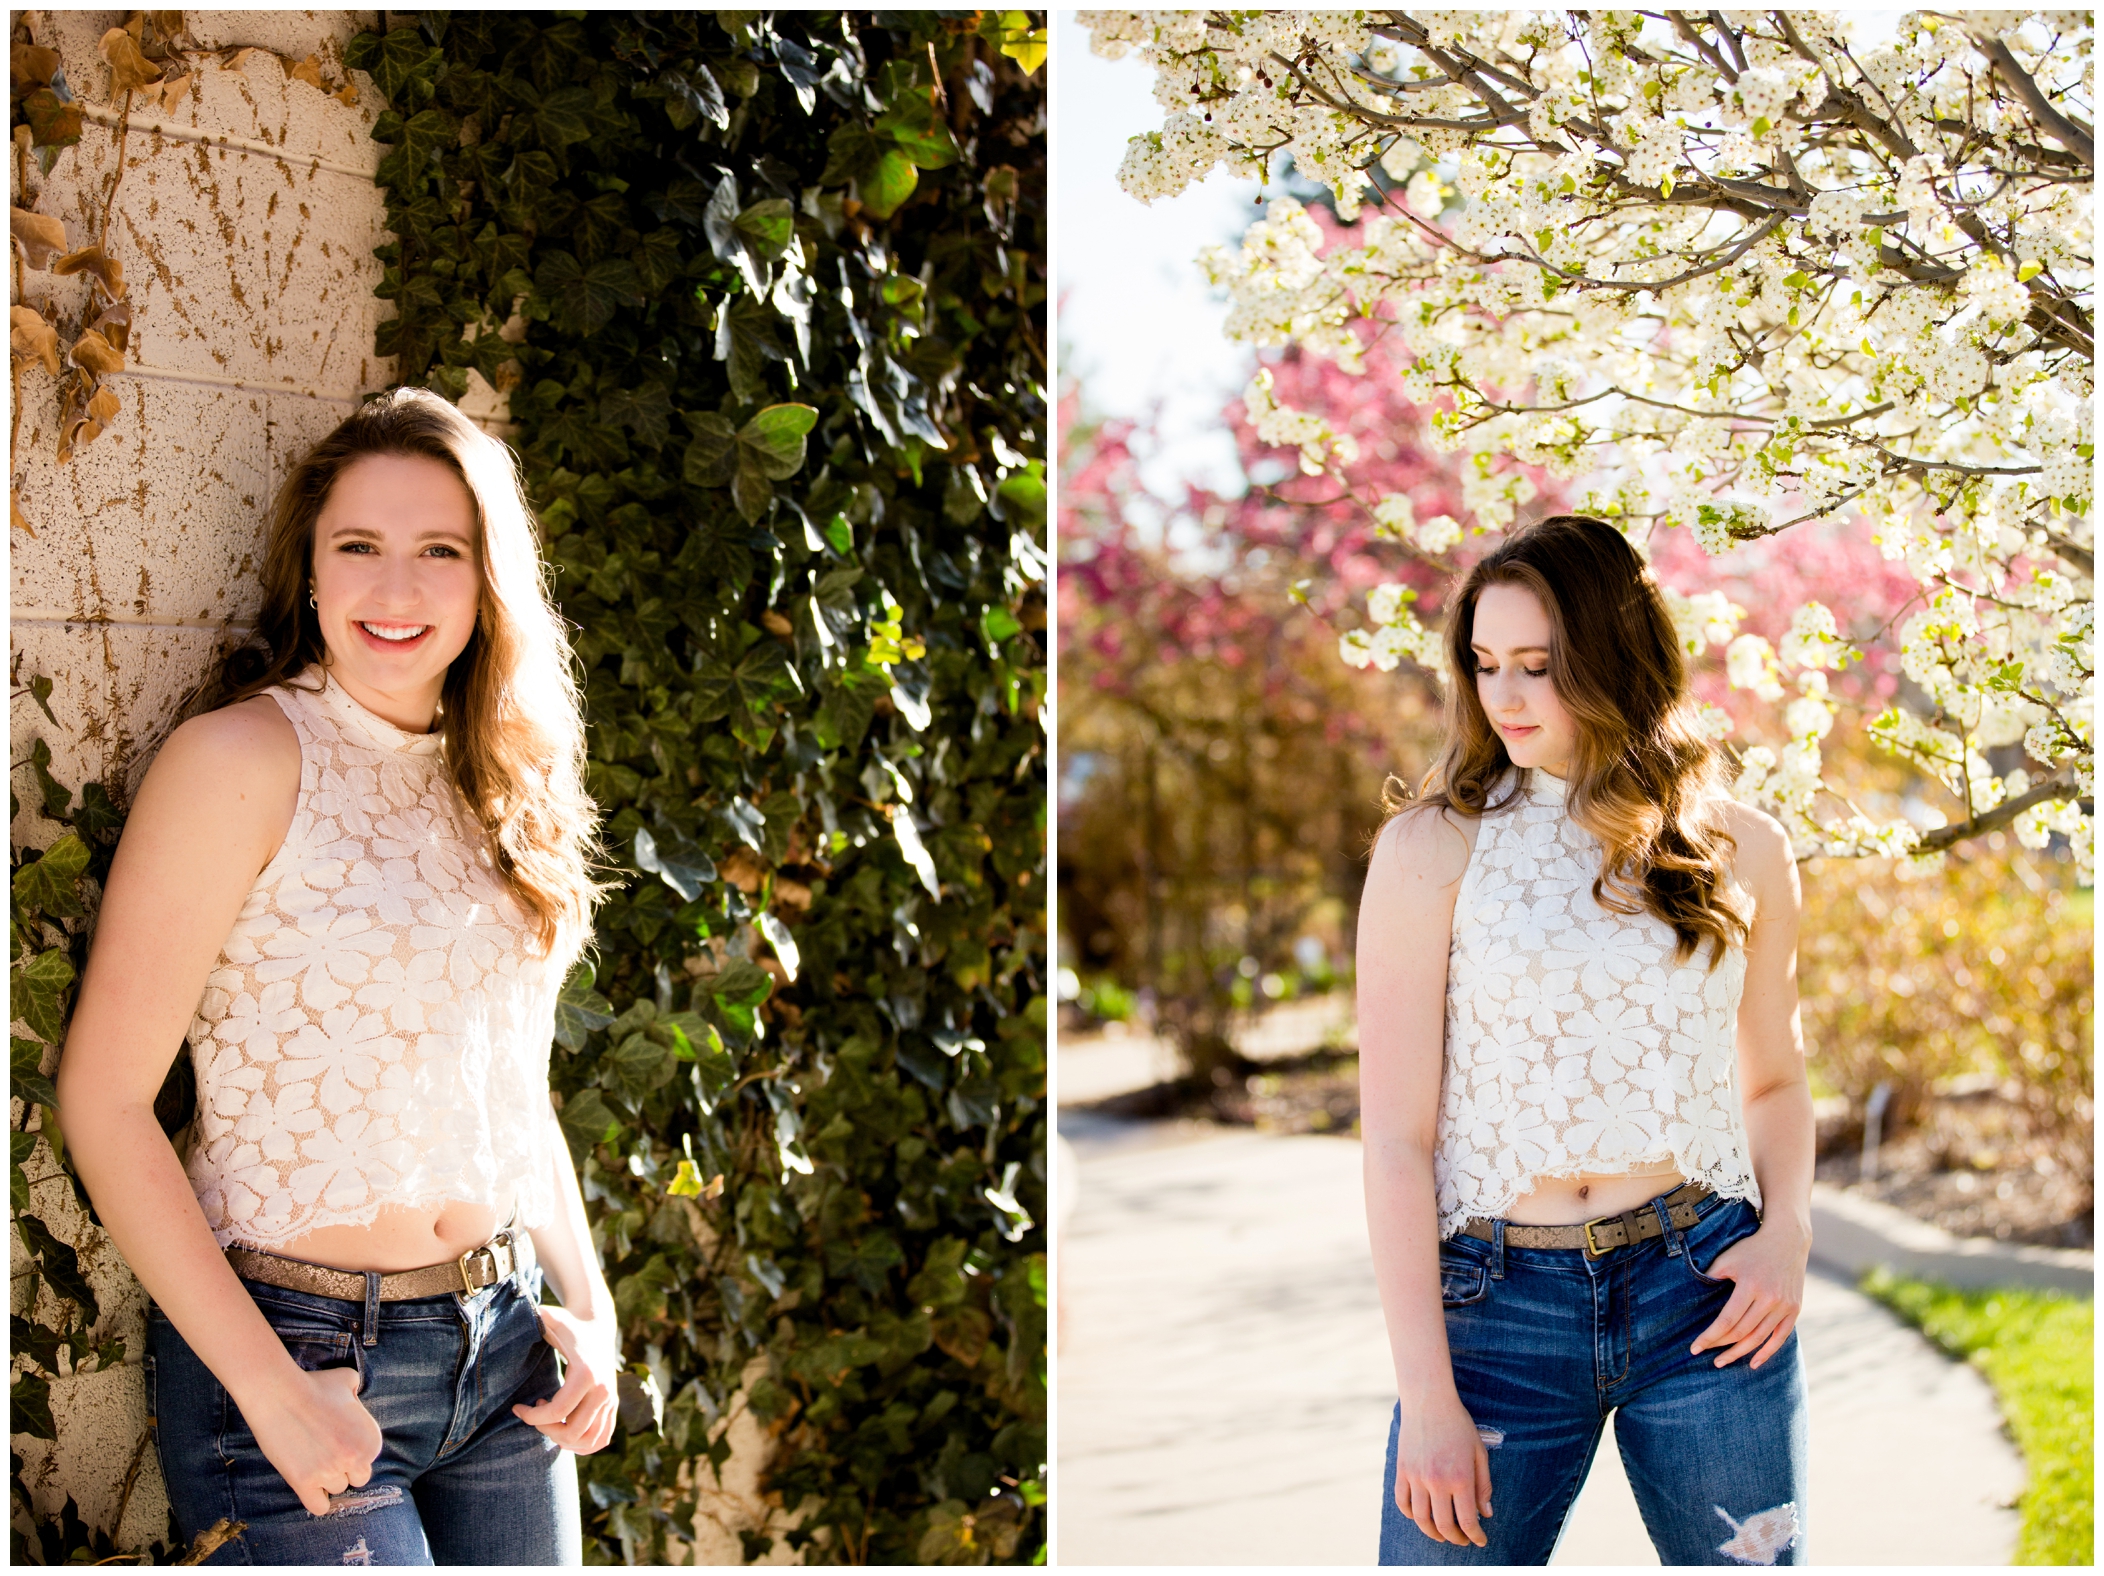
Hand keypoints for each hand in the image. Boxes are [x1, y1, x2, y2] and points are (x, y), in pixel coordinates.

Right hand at [244, 1363, 383, 1516]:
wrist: (281, 1394)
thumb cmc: (314, 1385)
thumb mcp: (348, 1381)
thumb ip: (358, 1393)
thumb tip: (354, 1398)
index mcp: (371, 1439)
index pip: (367, 1461)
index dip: (352, 1453)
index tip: (337, 1444)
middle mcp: (355, 1458)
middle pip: (355, 1479)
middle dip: (343, 1469)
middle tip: (326, 1454)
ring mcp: (330, 1472)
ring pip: (335, 1490)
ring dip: (326, 1480)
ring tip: (312, 1461)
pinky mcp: (304, 1483)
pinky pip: (319, 1507)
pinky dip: (316, 1501)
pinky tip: (309, 1487)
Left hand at [513, 1301, 619, 1453]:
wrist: (597, 1324)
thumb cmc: (568, 1324)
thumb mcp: (550, 1318)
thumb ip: (534, 1316)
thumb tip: (517, 1312)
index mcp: (586, 1374)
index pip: (557, 1412)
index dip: (532, 1417)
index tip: (517, 1408)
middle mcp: (603, 1390)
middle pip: (572, 1431)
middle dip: (546, 1429)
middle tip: (535, 1414)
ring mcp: (610, 1400)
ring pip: (589, 1441)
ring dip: (564, 1440)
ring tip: (551, 1422)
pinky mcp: (613, 1405)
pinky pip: (602, 1439)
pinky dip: (583, 1445)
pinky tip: (565, 1431)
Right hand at [1393, 1389, 1492, 1546]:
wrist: (1429, 1401)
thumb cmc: (1458, 1425)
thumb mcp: (1479, 1453)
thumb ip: (1483, 1485)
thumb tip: (1485, 1514)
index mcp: (1460, 1478)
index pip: (1467, 1520)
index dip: (1475, 1536)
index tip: (1480, 1540)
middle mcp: (1437, 1481)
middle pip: (1443, 1525)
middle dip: (1455, 1538)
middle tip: (1462, 1540)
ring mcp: (1416, 1477)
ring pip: (1421, 1518)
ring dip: (1432, 1532)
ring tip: (1441, 1534)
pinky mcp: (1402, 1470)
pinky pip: (1403, 1502)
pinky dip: (1411, 1514)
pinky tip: (1421, 1516)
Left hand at [1690, 1221, 1807, 1369]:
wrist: (1787, 1240)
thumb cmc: (1751, 1249)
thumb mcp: (1727, 1258)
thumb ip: (1711, 1277)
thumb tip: (1691, 1296)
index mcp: (1750, 1285)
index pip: (1726, 1320)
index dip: (1710, 1337)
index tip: (1695, 1348)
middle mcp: (1770, 1298)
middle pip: (1742, 1332)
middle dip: (1722, 1347)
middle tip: (1708, 1357)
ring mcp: (1784, 1306)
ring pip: (1759, 1338)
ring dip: (1740, 1353)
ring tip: (1723, 1361)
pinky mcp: (1794, 1310)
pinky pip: (1781, 1337)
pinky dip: (1767, 1352)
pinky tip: (1753, 1363)